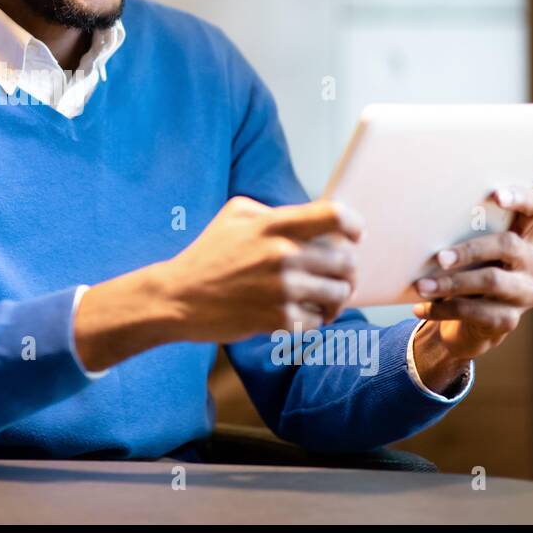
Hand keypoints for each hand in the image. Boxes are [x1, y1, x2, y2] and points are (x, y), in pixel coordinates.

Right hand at [159, 196, 363, 342]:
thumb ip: (273, 211)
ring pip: (338, 294)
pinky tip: (296, 315)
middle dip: (346, 272)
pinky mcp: (277, 319)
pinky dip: (312, 320)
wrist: (177, 297)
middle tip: (337, 278)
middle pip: (347, 262)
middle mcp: (283, 254)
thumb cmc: (207, 255)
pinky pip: (318, 321)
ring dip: (334, 299)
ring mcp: (282, 289)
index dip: (354, 226)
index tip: (354, 237)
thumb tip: (310, 219)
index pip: (335, 216)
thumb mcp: (234, 215)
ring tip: (320, 300)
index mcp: (274, 225)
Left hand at [411, 186, 532, 361]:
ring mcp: (526, 294)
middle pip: (509, 245)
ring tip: (421, 286)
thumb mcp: (466, 253)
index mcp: (524, 239)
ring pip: (493, 281)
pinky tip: (422, 307)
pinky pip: (476, 312)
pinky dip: (444, 308)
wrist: (464, 323)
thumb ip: (460, 236)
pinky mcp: (510, 320)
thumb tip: (424, 223)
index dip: (523, 198)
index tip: (495, 195)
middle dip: (471, 249)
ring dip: (452, 283)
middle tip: (439, 257)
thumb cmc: (463, 274)